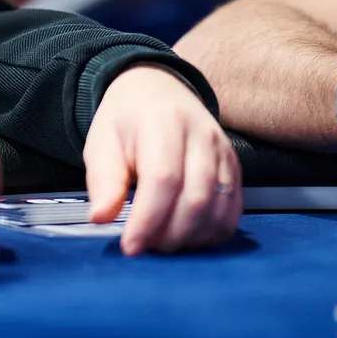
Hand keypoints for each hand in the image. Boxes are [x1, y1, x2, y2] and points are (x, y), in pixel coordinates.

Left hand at [84, 65, 241, 254]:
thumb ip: (103, 180)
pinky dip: (211, 233)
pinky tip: (186, 237)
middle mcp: (200, 135)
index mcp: (162, 123)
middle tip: (145, 247)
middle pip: (195, 199)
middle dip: (169, 235)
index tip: (130, 246)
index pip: (163, 179)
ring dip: (190, 238)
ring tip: (162, 243)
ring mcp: (222, 151)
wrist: (158, 90)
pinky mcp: (235, 166)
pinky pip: (232, 211)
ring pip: (218, 209)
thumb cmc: (127, 121)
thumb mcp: (102, 142)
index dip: (148, 220)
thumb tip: (101, 217)